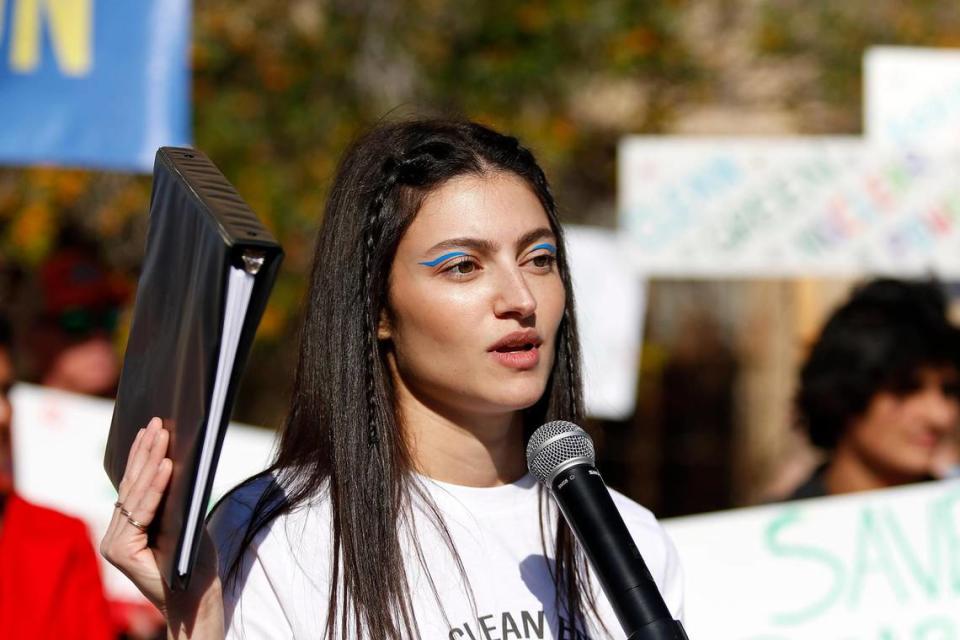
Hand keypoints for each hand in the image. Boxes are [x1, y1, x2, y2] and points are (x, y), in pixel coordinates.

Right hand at [100, 418, 223, 637]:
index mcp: (125, 528)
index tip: (151, 427)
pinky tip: (167, 465)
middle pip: (132, 485)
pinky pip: (142, 511)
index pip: (133, 484)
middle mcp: (113, 535)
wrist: (196, 599)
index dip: (141, 455)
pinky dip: (156, 487)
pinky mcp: (121, 551)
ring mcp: (114, 544)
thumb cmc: (193, 562)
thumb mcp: (183, 521)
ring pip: (136, 494)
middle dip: (146, 451)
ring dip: (151, 461)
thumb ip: (173, 498)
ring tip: (162, 434)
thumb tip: (175, 459)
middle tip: (157, 422)